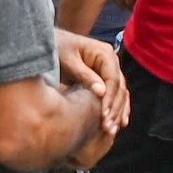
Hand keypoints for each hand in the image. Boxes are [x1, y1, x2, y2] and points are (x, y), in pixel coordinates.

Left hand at [57, 29, 128, 154]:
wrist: (52, 42)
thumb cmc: (58, 48)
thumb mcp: (68, 61)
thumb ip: (84, 75)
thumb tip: (102, 92)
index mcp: (105, 53)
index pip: (113, 79)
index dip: (110, 99)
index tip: (104, 115)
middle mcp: (111, 61)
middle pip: (119, 88)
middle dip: (114, 109)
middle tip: (108, 128)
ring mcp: (109, 70)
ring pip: (120, 93)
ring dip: (118, 112)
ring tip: (112, 130)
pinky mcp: (104, 78)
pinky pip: (115, 94)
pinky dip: (118, 108)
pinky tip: (120, 122)